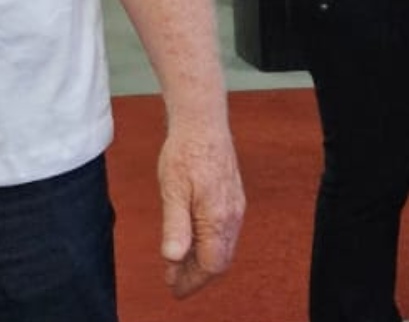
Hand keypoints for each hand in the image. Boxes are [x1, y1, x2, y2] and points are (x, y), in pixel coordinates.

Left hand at [156, 123, 244, 298]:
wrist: (203, 123)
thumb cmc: (185, 153)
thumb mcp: (172, 190)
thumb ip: (175, 226)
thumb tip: (173, 258)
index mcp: (218, 219)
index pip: (210, 265)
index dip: (191, 280)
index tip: (172, 286)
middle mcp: (232, 217)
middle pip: (219, 261)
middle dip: (197, 275)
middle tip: (173, 281)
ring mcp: (235, 209)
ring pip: (223, 248)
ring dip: (202, 261)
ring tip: (178, 265)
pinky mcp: (233, 200)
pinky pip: (225, 234)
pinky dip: (209, 245)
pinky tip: (192, 241)